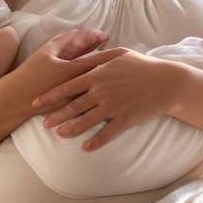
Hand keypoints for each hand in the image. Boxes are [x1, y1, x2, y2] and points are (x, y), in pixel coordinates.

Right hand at [10, 28, 126, 115]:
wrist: (18, 100)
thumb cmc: (32, 73)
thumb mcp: (47, 51)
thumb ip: (66, 41)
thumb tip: (82, 32)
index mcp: (74, 70)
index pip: (98, 58)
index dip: (106, 49)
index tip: (110, 39)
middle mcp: (80, 86)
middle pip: (103, 75)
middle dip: (112, 64)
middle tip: (121, 54)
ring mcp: (78, 100)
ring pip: (100, 89)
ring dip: (108, 79)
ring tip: (116, 71)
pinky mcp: (74, 110)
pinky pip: (92, 99)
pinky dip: (98, 90)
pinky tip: (103, 85)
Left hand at [33, 50, 181, 151]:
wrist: (166, 82)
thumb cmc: (142, 65)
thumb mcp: (119, 54)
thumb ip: (98, 57)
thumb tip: (82, 55)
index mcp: (97, 75)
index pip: (67, 87)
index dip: (50, 96)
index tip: (36, 102)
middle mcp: (101, 92)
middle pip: (73, 106)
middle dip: (56, 115)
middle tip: (43, 123)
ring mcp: (113, 106)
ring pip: (86, 121)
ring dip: (71, 129)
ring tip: (59, 135)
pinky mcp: (125, 119)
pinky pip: (107, 133)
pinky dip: (95, 141)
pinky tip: (85, 148)